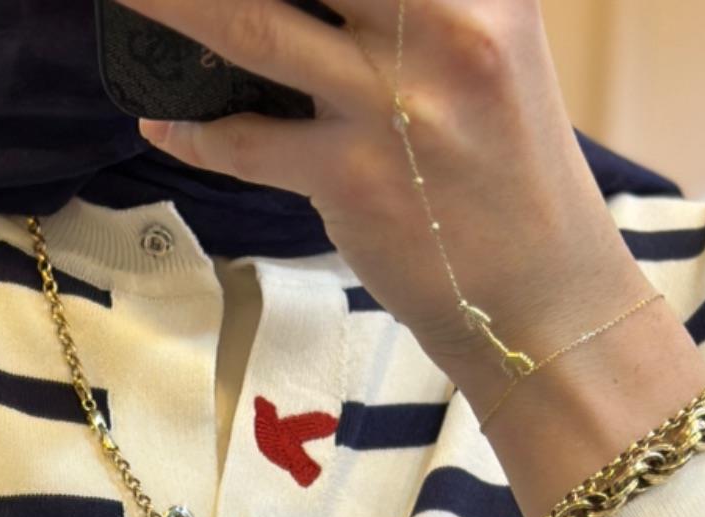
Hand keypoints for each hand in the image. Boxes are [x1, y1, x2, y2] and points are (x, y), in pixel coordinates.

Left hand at [129, 0, 704, 516]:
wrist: (544, 299)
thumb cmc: (505, 171)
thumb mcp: (486, 46)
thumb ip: (407, 9)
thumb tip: (310, 2)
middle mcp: (443, 22)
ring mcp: (395, 102)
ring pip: (248, 23)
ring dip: (166, 2)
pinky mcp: (354, 178)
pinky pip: (244, 144)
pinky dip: (194, 132)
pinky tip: (160, 119)